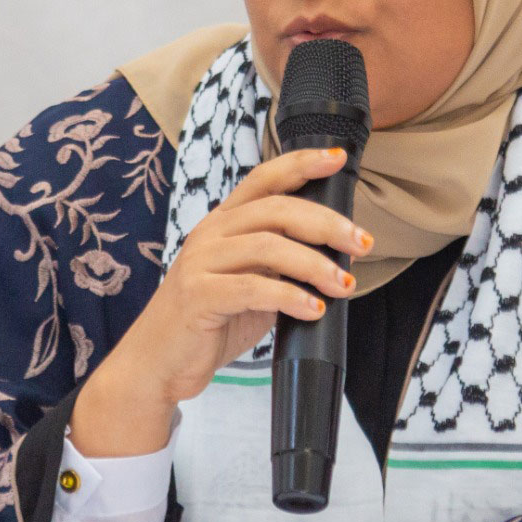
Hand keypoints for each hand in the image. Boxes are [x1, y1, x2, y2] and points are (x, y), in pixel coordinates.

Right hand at [70, 146, 369, 457]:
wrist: (159, 363)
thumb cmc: (210, 323)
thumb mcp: (252, 284)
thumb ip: (282, 264)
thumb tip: (337, 256)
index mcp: (224, 223)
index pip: (264, 179)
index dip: (301, 164)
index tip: (338, 159)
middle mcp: (211, 233)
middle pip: (276, 210)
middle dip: (326, 223)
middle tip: (362, 243)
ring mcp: (200, 262)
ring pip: (268, 246)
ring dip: (314, 264)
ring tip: (343, 284)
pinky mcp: (197, 295)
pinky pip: (252, 287)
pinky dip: (290, 296)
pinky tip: (313, 309)